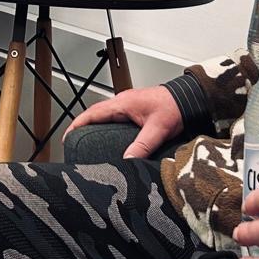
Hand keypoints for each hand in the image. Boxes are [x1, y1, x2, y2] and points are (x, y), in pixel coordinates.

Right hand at [65, 85, 181, 158]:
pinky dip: (105, 124)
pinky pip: (114, 116)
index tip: (67, 136)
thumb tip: (127, 161)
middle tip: (72, 140)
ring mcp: (129, 104)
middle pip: (95, 113)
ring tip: (85, 139)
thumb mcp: (157, 129)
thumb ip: (142, 146)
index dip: (77, 124)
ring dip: (93, 124)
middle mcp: (123, 102)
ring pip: (104, 114)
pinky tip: (107, 134)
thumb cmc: (175, 106)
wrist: (190, 97)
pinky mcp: (135, 108)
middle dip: (81, 125)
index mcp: (123, 103)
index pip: (93, 113)